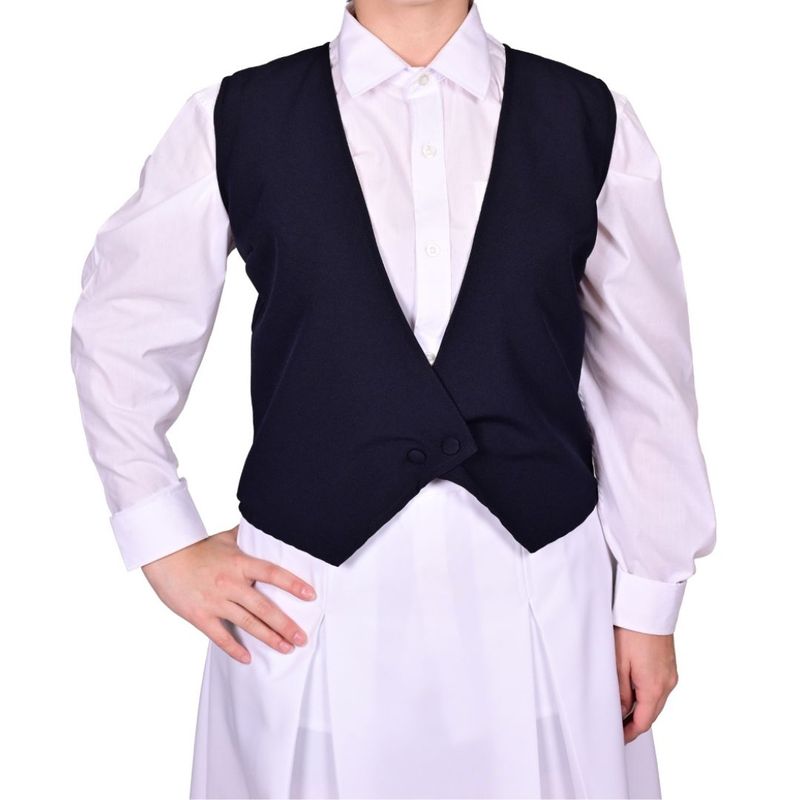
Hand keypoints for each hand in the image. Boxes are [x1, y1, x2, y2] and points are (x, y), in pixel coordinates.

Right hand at [140, 525, 317, 663]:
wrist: (164, 557)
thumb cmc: (196, 548)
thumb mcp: (224, 539)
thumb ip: (246, 537)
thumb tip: (267, 524)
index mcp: (239, 563)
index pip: (273, 573)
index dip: (293, 584)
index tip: (311, 595)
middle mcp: (231, 583)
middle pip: (264, 607)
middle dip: (285, 624)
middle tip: (303, 638)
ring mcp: (215, 601)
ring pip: (247, 623)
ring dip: (268, 637)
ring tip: (286, 648)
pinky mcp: (199, 615)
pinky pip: (220, 635)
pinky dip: (234, 648)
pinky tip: (248, 658)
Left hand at [614, 626, 678, 743]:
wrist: (648, 606)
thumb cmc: (631, 631)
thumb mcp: (618, 664)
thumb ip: (621, 692)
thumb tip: (622, 711)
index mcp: (654, 688)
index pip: (643, 722)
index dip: (629, 732)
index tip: (617, 737)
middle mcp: (668, 684)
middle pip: (651, 713)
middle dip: (634, 722)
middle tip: (616, 726)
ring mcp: (671, 674)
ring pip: (655, 700)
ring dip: (641, 707)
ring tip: (621, 708)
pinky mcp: (669, 664)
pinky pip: (659, 687)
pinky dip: (647, 693)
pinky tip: (633, 689)